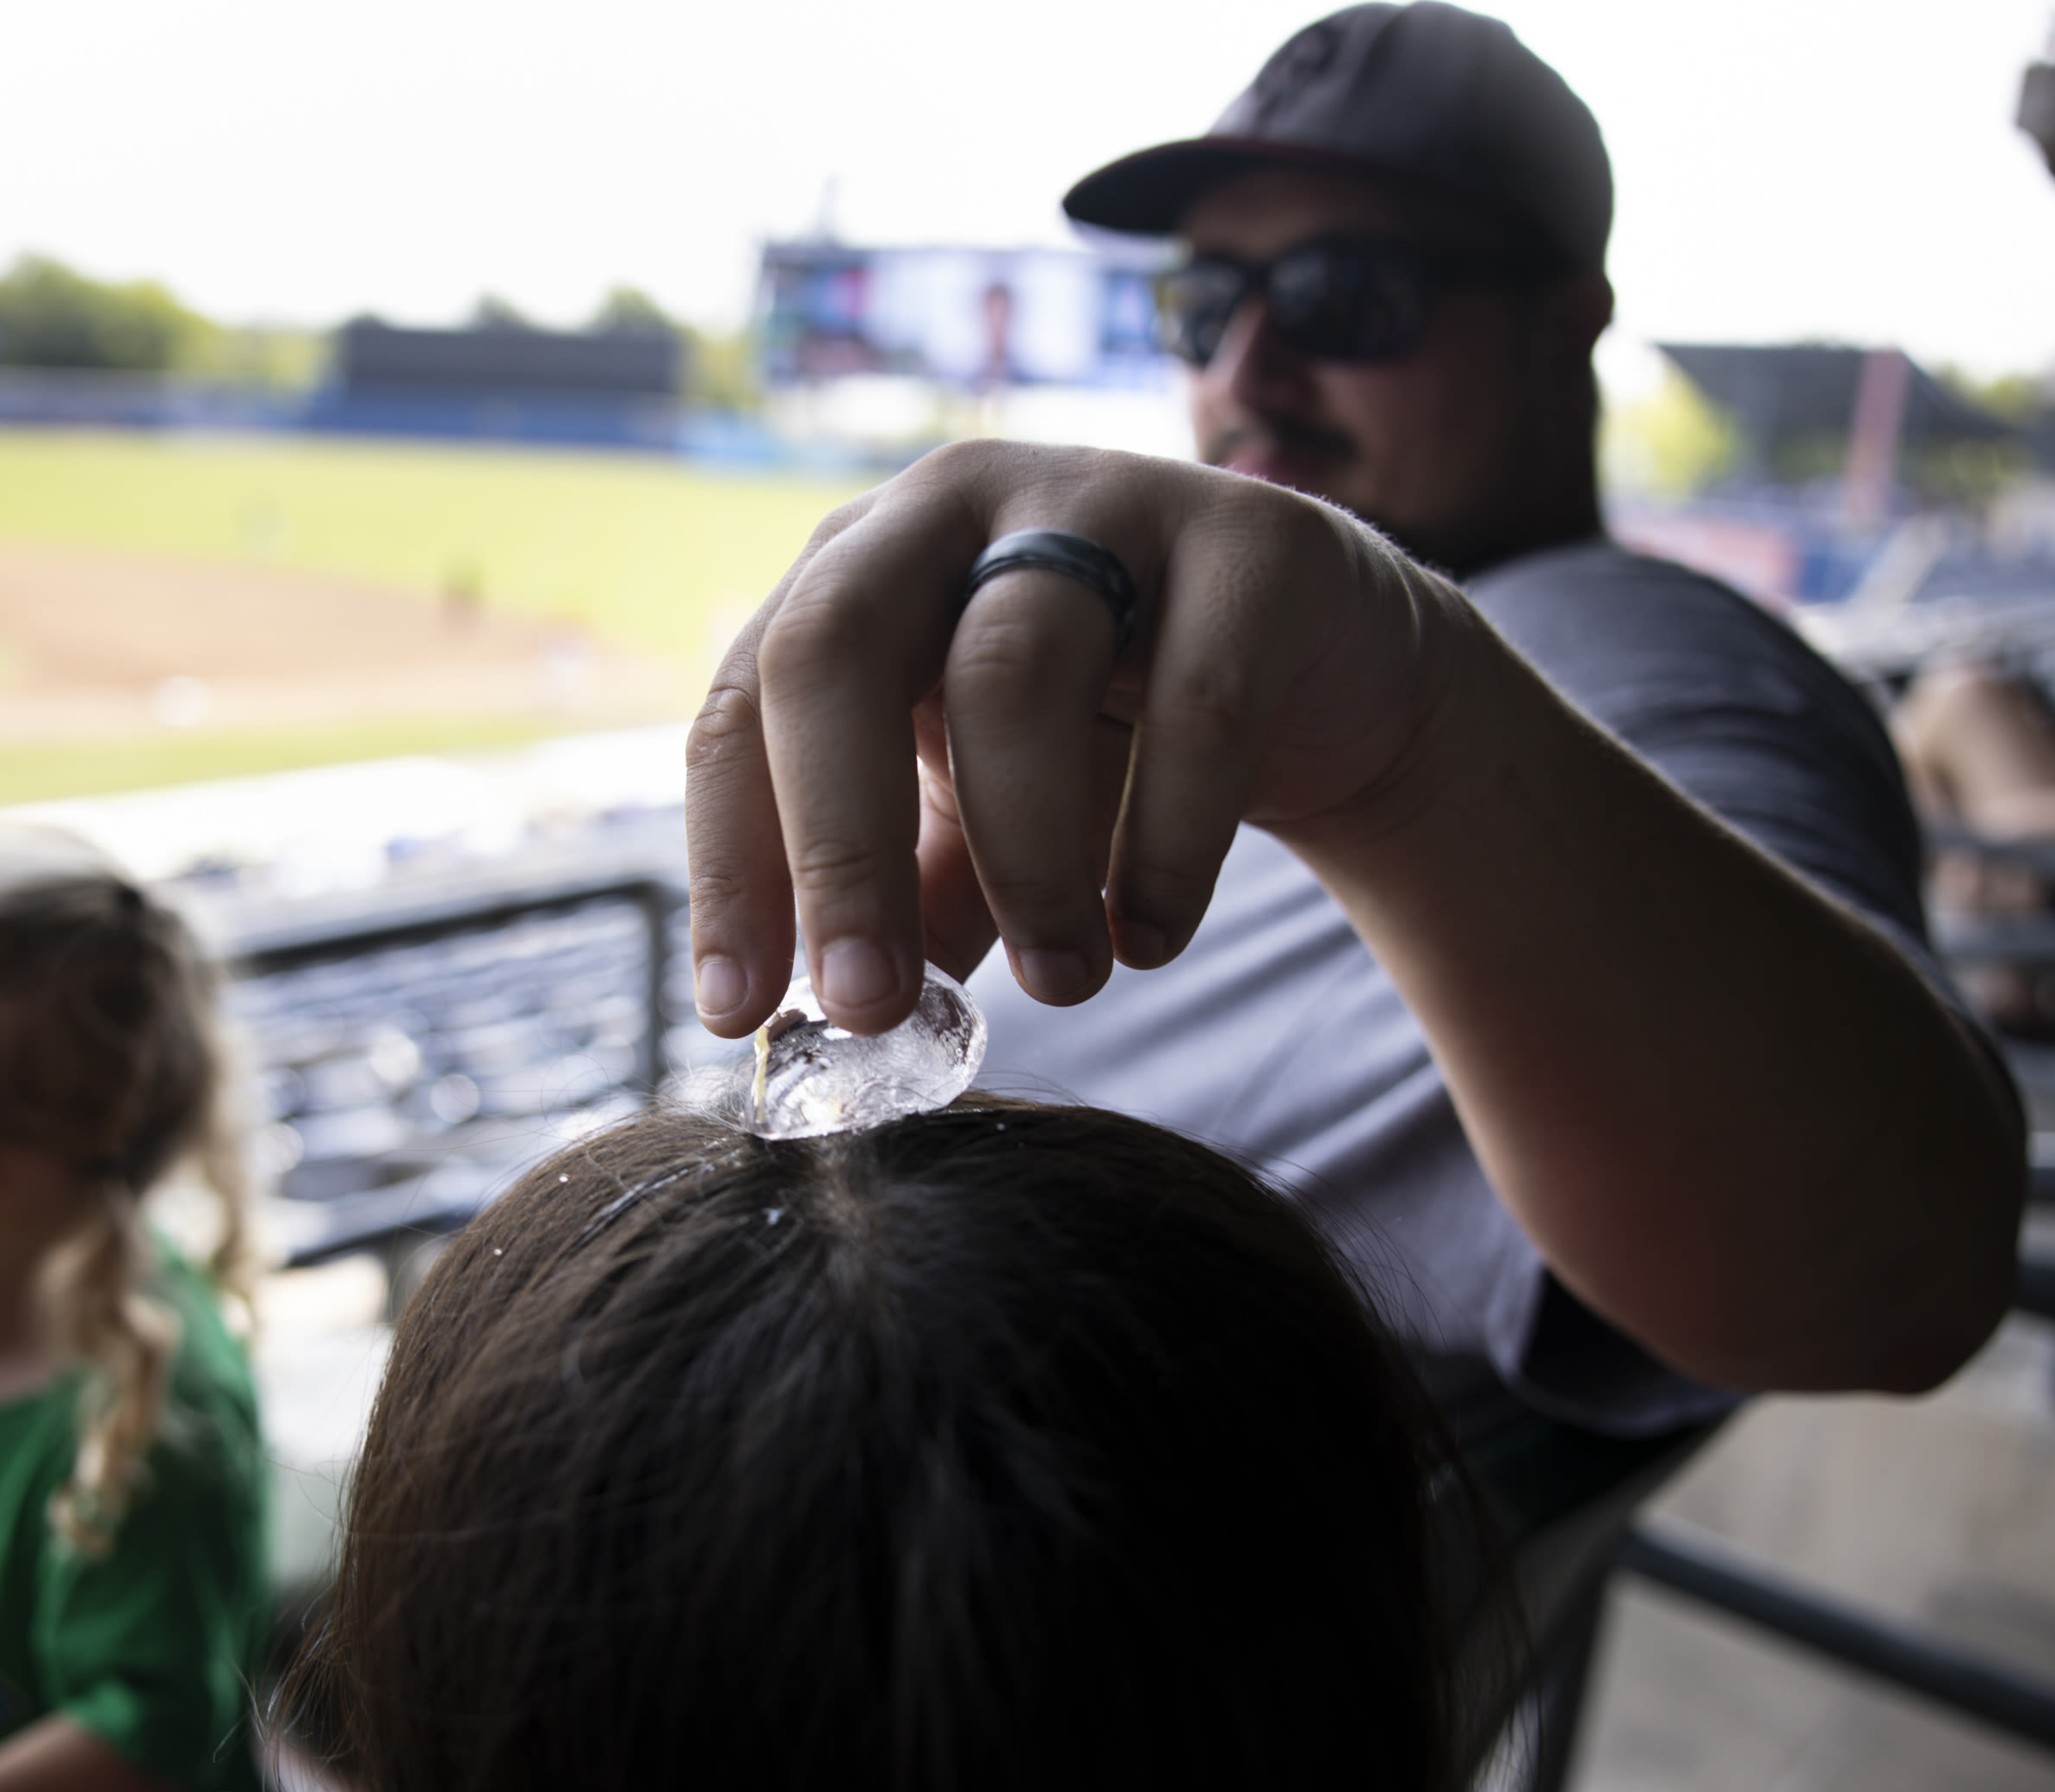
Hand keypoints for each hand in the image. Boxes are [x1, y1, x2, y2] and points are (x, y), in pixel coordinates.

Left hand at [685, 438, 1456, 1034]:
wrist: (1323, 676)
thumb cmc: (1105, 744)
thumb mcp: (975, 823)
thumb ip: (903, 902)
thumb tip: (831, 1027)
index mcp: (853, 570)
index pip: (743, 707)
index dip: (731, 863)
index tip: (739, 1012)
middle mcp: (951, 506)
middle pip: (835, 648)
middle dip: (836, 845)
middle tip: (865, 1004)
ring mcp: (1100, 502)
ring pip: (1011, 672)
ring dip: (1021, 859)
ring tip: (1059, 984)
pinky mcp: (1250, 543)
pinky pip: (1195, 705)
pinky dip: (1165, 846)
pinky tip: (1150, 939)